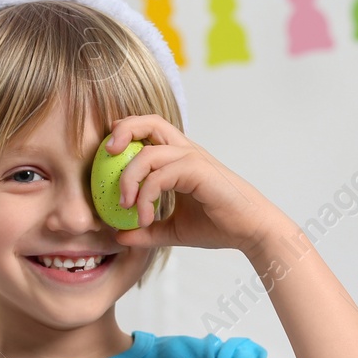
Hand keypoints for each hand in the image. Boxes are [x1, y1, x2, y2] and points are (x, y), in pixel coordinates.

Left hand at [105, 115, 287, 252]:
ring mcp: (193, 159)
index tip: (107, 154)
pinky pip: (160, 176)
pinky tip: (145, 218)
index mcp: (181, 158)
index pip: (149, 131)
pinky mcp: (198, 171)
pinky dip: (145, 196)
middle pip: (150, 122)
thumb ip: (147, 230)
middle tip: (105, 155)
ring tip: (125, 207)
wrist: (252, 232)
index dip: (126, 133)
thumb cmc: (219, 226)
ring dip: (129, 179)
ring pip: (148, 153)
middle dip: (122, 131)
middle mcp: (186, 152)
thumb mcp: (174, 230)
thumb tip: (120, 236)